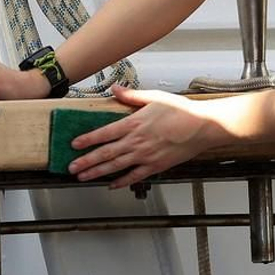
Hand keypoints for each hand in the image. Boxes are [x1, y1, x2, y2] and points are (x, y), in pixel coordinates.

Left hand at [69, 85, 222, 187]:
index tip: (74, 144)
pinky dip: (122, 182)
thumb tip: (115, 90)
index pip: (104, 134)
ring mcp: (145, 156)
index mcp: (134, 124)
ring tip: (83, 177)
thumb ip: (131, 96)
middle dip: (86, 161)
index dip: (88, 140)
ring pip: (116, 167)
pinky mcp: (156, 166)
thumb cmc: (181, 111)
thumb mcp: (154, 97)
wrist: (202, 127)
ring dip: (98, 172)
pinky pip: (135, 176)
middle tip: (71, 167)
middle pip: (106, 154)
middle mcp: (137, 142)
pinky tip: (112, 185)